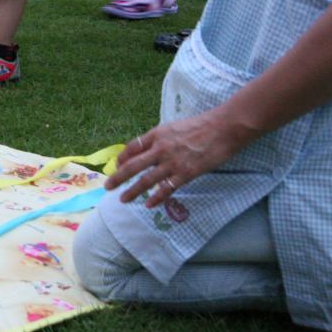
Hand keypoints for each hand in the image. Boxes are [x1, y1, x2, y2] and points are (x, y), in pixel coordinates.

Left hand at [105, 108, 247, 207]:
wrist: (223, 128)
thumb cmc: (201, 126)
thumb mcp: (174, 127)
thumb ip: (160, 139)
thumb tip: (148, 149)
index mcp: (156, 134)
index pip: (132, 147)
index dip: (122, 158)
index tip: (116, 166)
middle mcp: (160, 148)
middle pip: (133, 165)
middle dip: (118, 177)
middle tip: (108, 186)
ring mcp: (172, 162)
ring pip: (146, 180)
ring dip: (132, 191)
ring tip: (122, 199)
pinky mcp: (186, 173)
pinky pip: (166, 188)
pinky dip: (156, 197)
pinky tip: (148, 205)